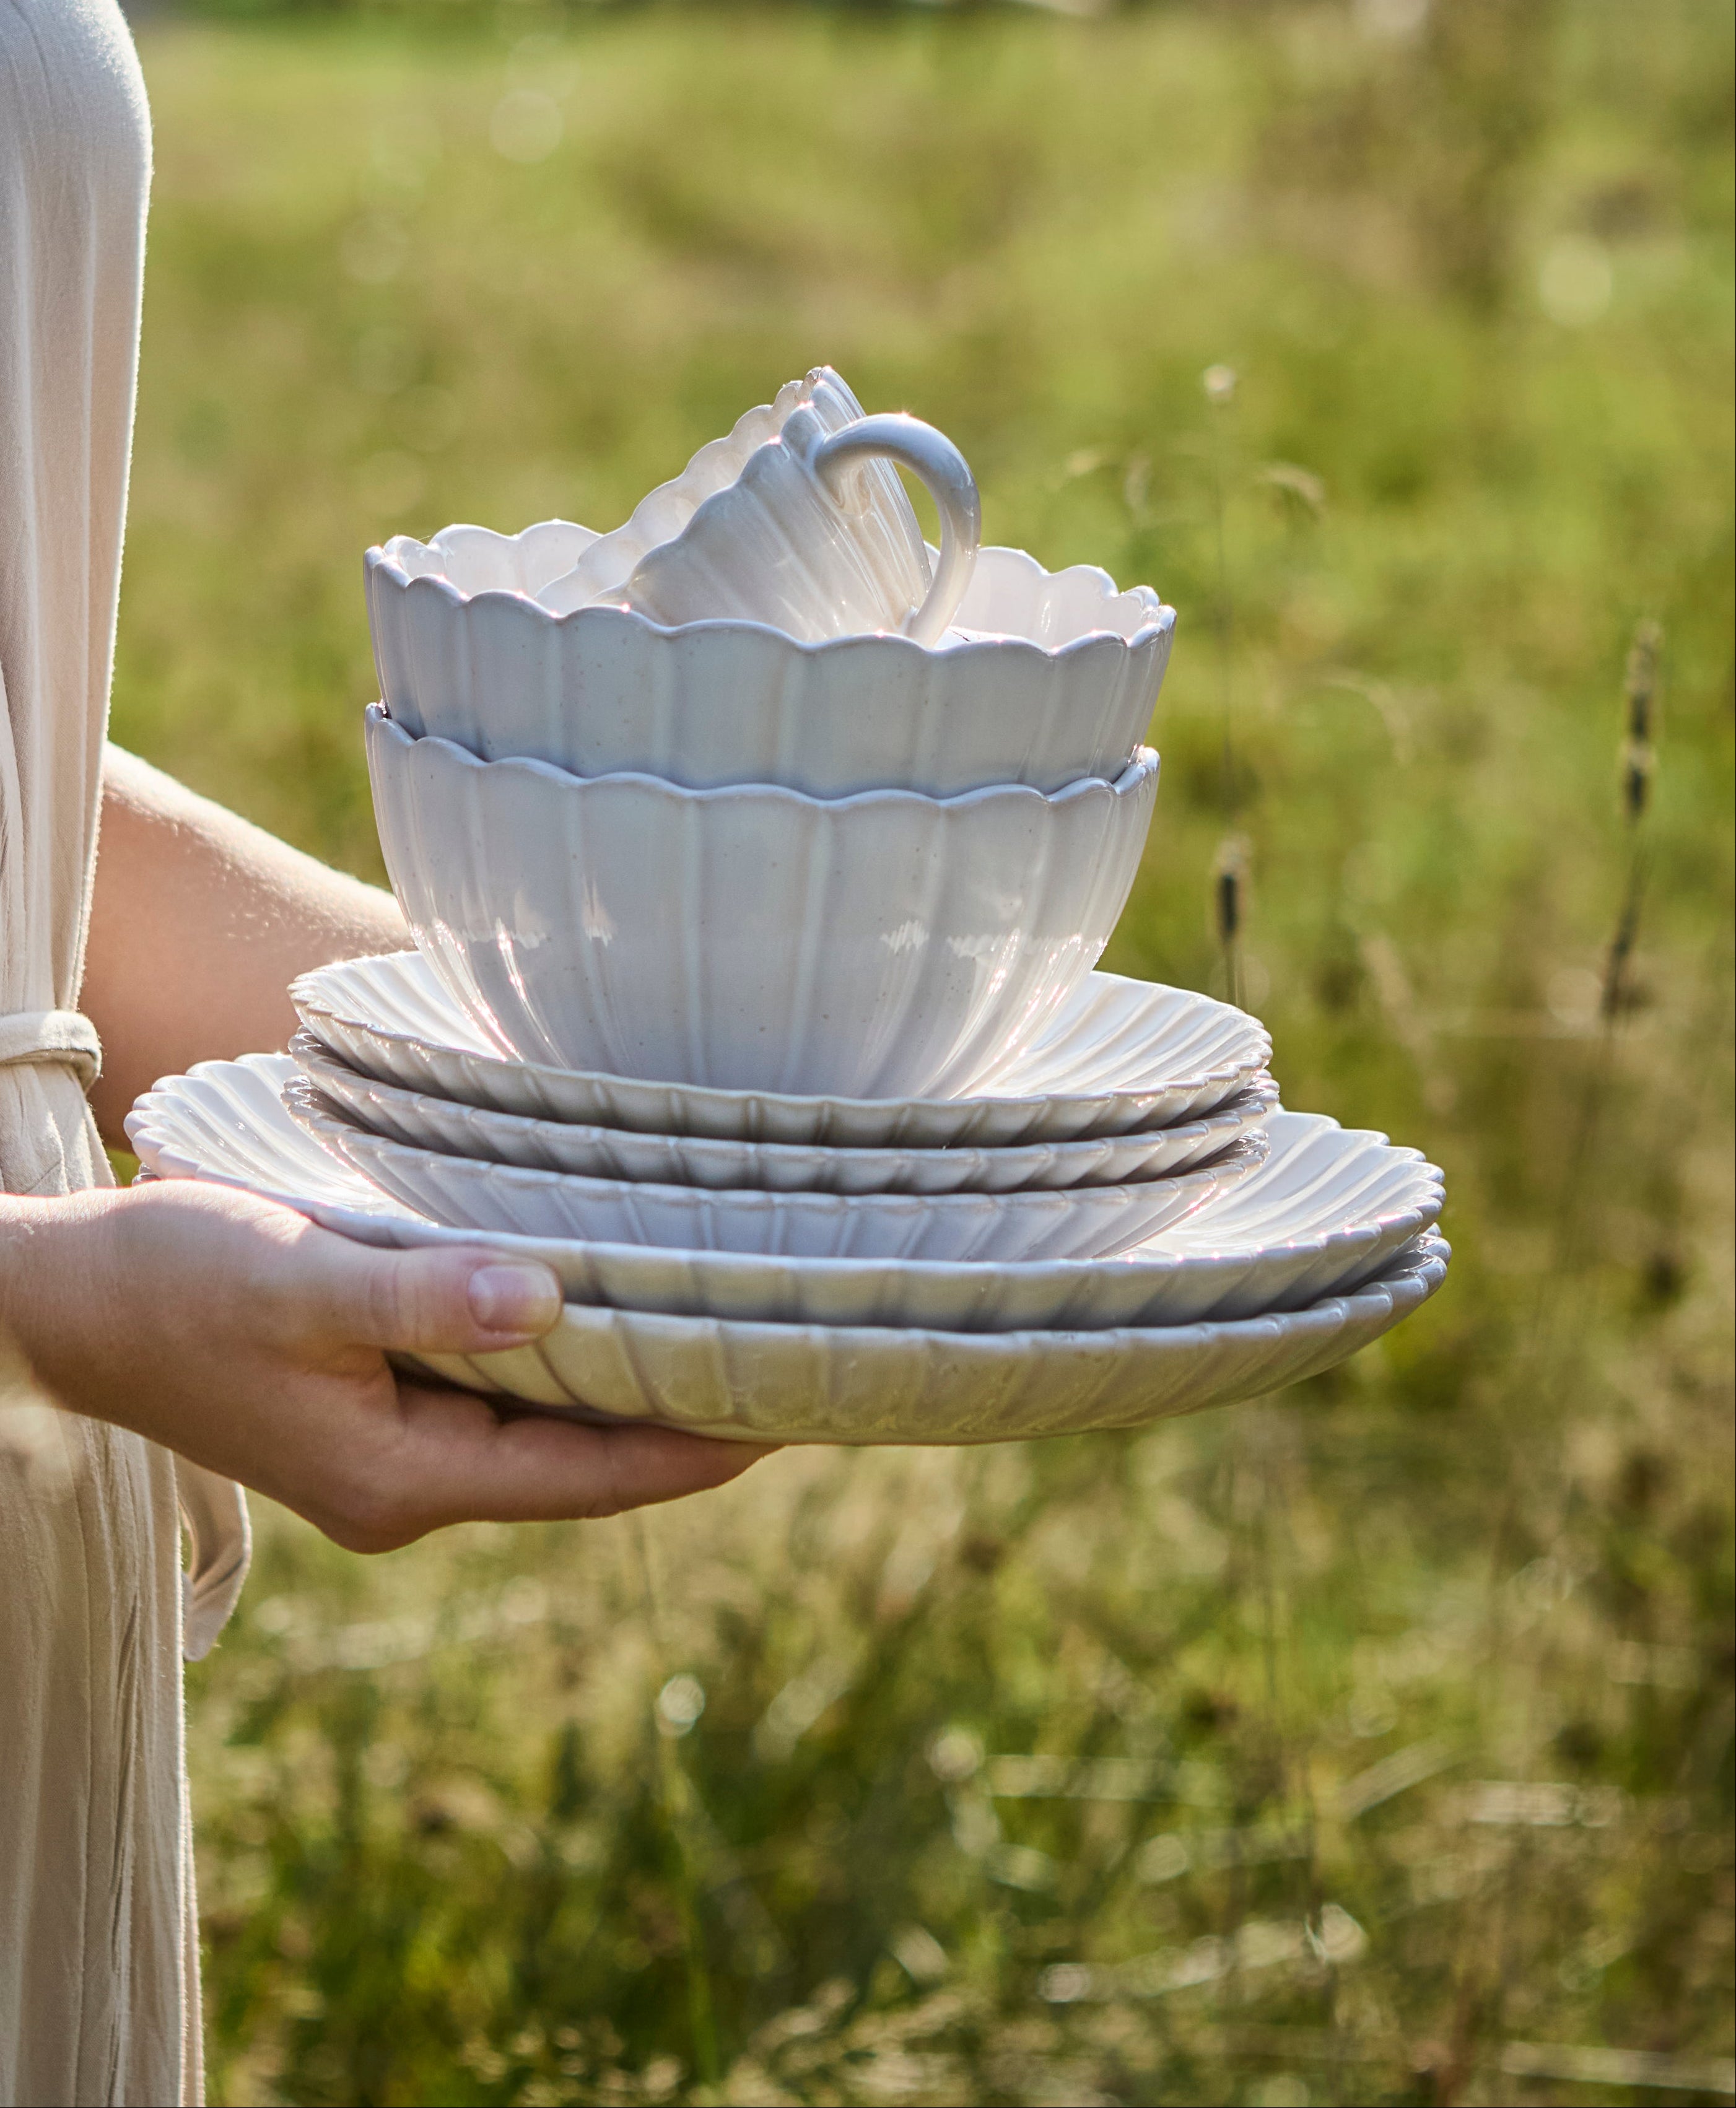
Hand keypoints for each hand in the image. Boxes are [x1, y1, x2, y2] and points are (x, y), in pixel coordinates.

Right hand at [0, 1179, 770, 1550]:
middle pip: (580, 1463)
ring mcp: (391, 1457)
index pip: (588, 1476)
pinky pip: (501, 1403)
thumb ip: (422, 1298)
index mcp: (402, 1478)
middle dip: (681, 1422)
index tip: (794, 1418)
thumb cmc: (170, 1285)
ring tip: (728, 1337)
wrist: (68, 1306)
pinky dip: (564, 1366)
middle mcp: (408, 1487)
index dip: (696, 1450)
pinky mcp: (374, 1414)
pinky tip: (609, 1315)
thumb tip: (547, 1298)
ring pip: (545, 1432)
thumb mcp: (296, 1283)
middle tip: (790, 1363)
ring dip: (626, 1391)